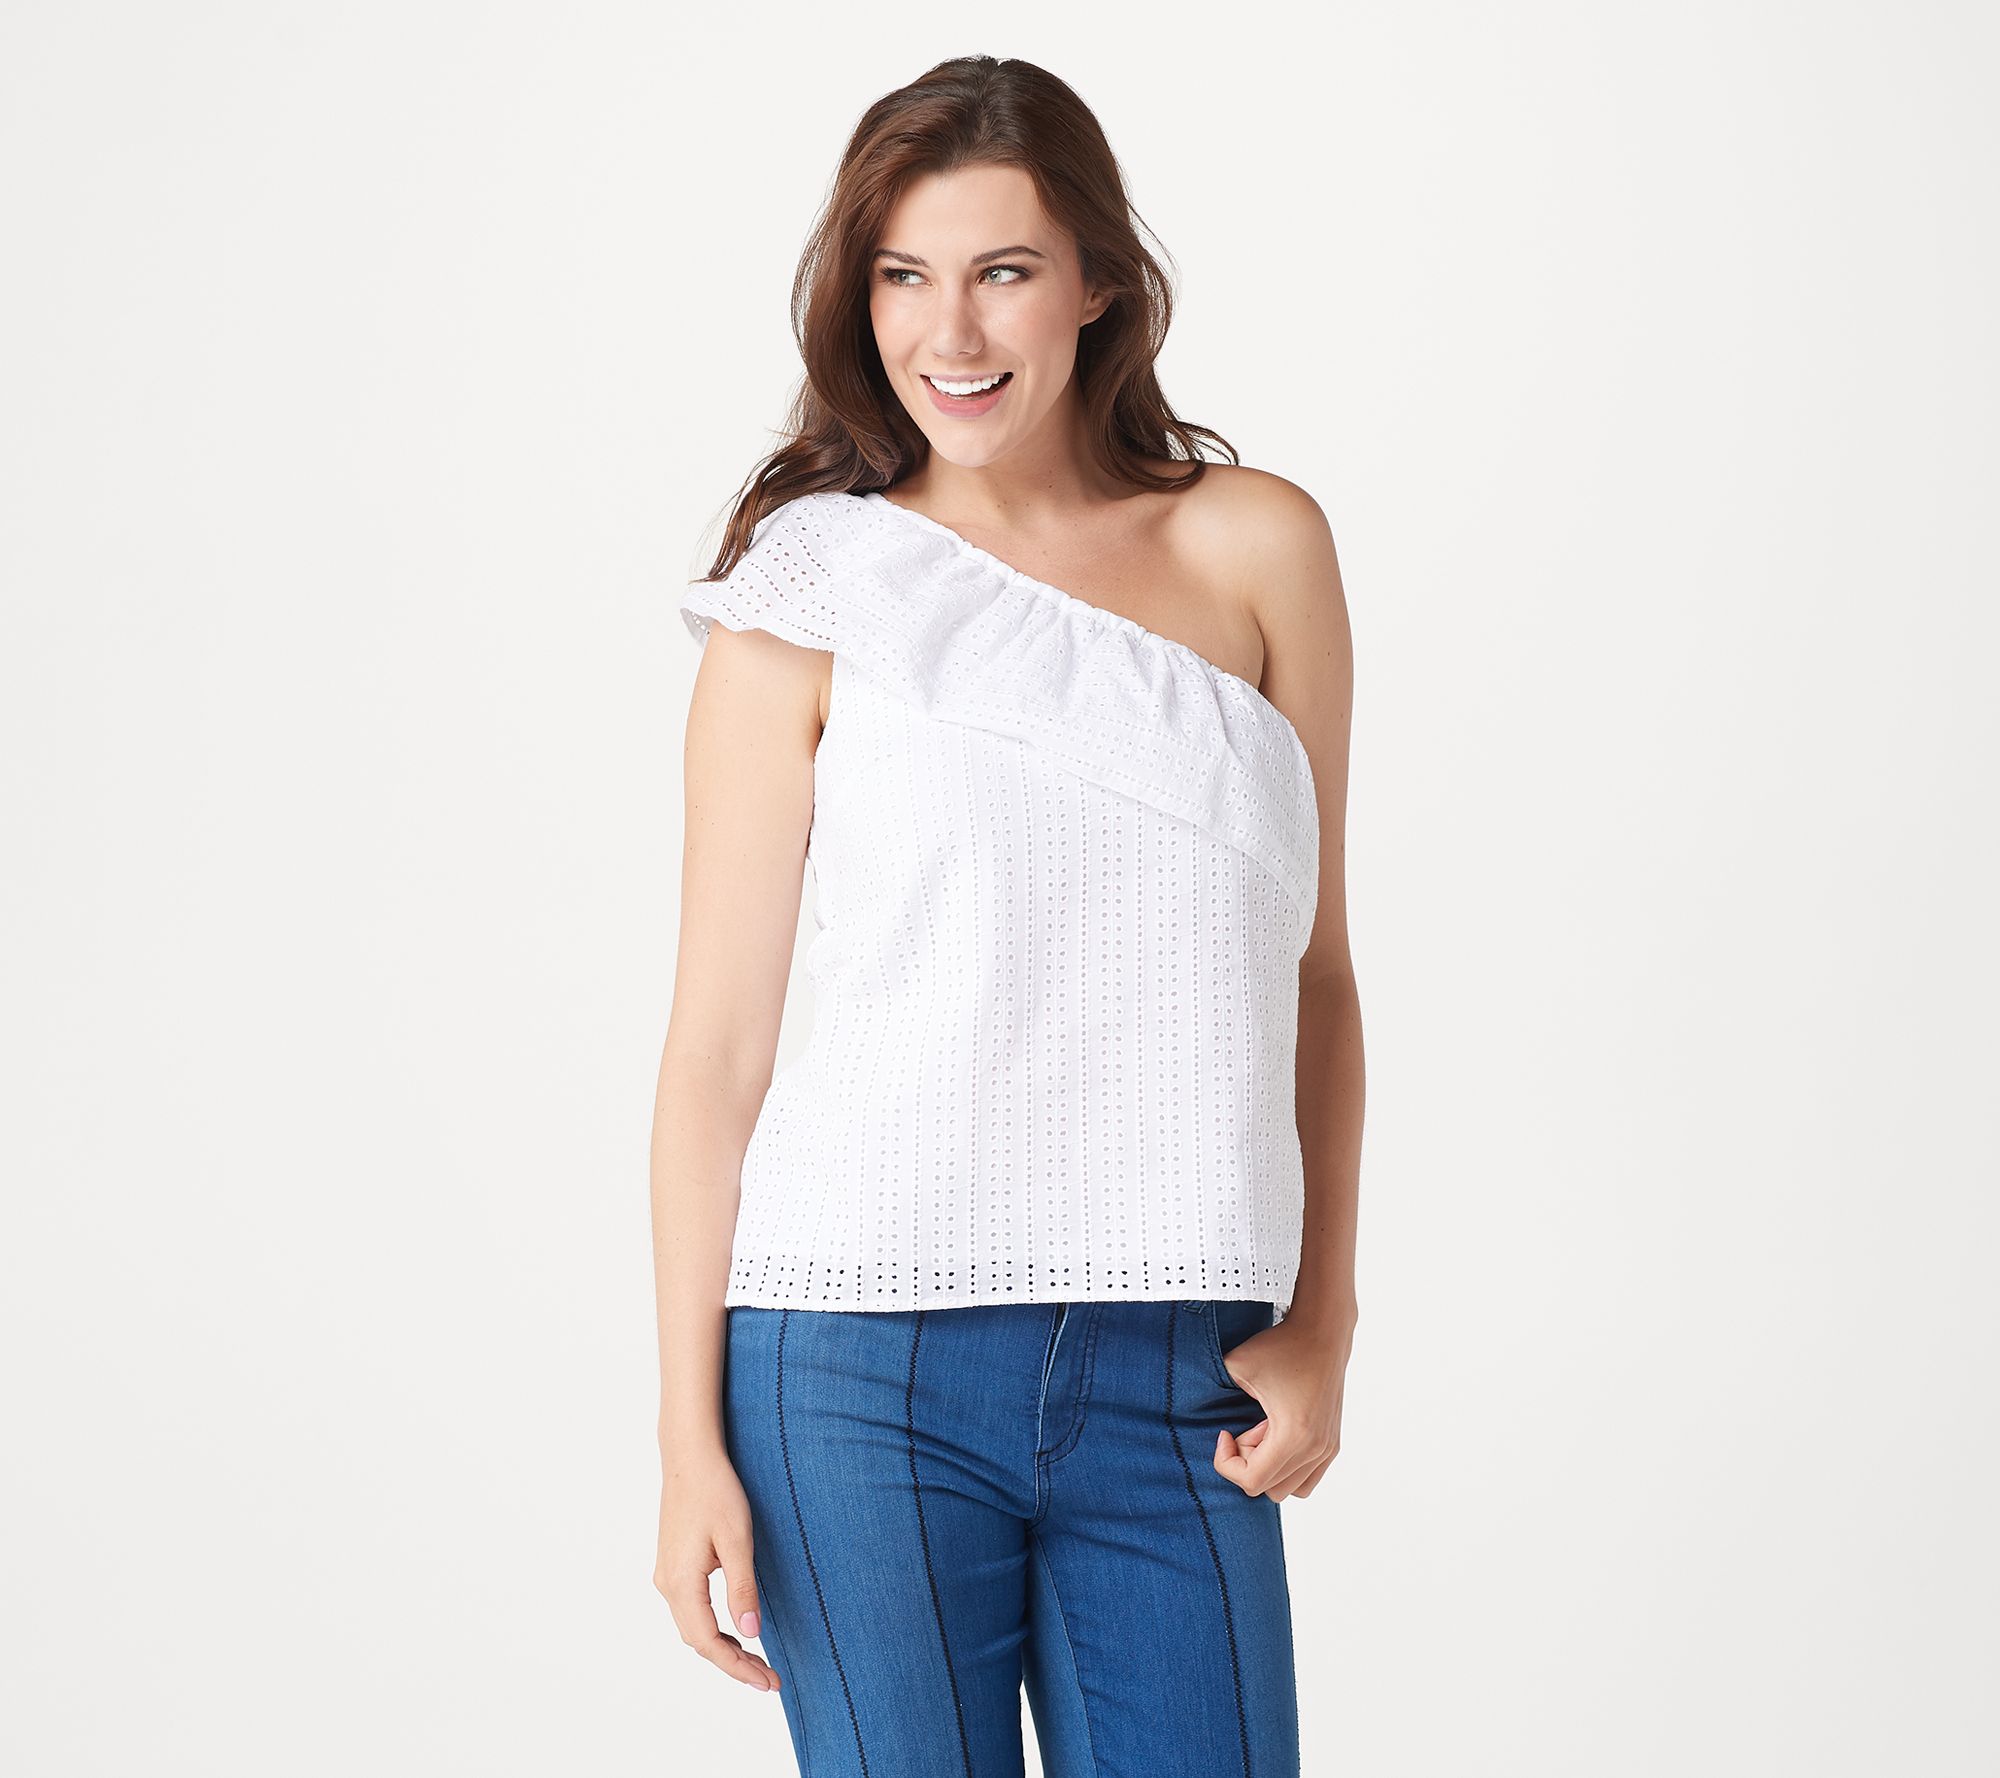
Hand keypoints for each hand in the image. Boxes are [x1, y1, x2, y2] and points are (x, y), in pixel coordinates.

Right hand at [654, 1443, 782, 1692]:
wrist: (689, 1457)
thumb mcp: (737, 1540)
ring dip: (723, 1648)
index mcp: (681, 1583)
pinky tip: (735, 1631)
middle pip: (698, 1642)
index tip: (769, 1682)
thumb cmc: (716, 1492)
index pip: (709, 1643)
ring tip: (757, 1662)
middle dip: (734, 1663)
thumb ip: (742, 1589)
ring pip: (693, 1628)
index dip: (738, 1668)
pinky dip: (713, 1629)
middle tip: (769, 1678)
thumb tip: (752, 1635)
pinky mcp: (673, 1566)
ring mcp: (667, 1575)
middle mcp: (667, 1585)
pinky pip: (690, 1611)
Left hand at [1211, 1307, 1355, 1501]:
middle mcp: (1315, 1450)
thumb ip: (1214, 1396)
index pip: (1251, 1482)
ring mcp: (1327, 1449)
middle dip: (1247, 1463)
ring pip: (1288, 1489)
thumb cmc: (1281, 1346)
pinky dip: (1286, 1468)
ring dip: (1268, 1467)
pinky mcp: (1332, 1444)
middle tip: (1244, 1428)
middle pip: (1268, 1489)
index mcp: (1293, 1436)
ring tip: (1262, 1431)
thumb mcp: (1236, 1366)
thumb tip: (1198, 1413)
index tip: (1224, 1432)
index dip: (1226, 1463)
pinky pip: (1306, 1480)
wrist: (1322, 1331)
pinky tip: (1277, 1434)